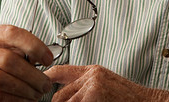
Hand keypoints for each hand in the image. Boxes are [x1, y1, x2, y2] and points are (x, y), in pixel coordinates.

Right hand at [0, 23, 53, 101]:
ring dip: (24, 89)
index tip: (48, 58)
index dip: (33, 45)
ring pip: (0, 79)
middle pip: (7, 59)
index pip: (11, 33)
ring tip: (37, 93)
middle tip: (46, 83)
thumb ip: (22, 50)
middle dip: (32, 74)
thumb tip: (45, 57)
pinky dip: (14, 99)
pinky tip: (25, 100)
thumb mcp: (7, 49)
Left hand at [45, 65, 167, 101]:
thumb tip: (67, 93)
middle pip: (59, 95)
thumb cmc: (129, 98)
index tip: (39, 87)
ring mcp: (92, 87)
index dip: (46, 79)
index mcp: (92, 71)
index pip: (59, 71)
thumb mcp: (106, 83)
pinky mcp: (94, 98)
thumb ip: (86, 84)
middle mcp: (91, 76)